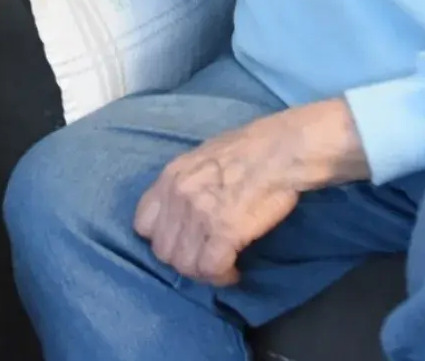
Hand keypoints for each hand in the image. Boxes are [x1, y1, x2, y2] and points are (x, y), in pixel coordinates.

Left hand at [133, 101, 367, 285]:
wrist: (282, 151)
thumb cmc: (250, 149)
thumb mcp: (202, 157)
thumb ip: (186, 183)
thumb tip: (184, 206)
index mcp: (170, 177)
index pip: (142, 224)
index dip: (162, 238)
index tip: (181, 242)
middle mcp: (178, 197)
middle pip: (163, 251)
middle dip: (183, 260)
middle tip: (205, 259)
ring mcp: (199, 215)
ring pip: (185, 265)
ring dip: (203, 272)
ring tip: (221, 267)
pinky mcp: (224, 232)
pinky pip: (211, 268)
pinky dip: (222, 276)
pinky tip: (233, 272)